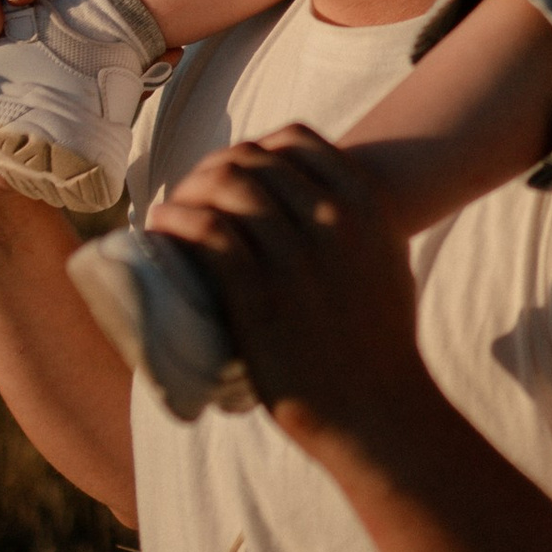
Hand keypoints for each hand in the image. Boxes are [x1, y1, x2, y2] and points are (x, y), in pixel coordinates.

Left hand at [146, 126, 437, 456]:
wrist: (380, 411)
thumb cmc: (383, 344)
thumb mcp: (389, 261)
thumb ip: (362, 226)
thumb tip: (328, 207)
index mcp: (365, 204)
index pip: (295, 139)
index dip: (255, 149)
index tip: (233, 174)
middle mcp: (332, 219)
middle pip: (253, 160)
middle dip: (214, 168)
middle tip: (193, 196)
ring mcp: (296, 255)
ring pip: (227, 186)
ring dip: (190, 190)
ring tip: (172, 212)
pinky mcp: (261, 294)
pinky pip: (208, 232)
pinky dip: (178, 219)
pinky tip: (163, 225)